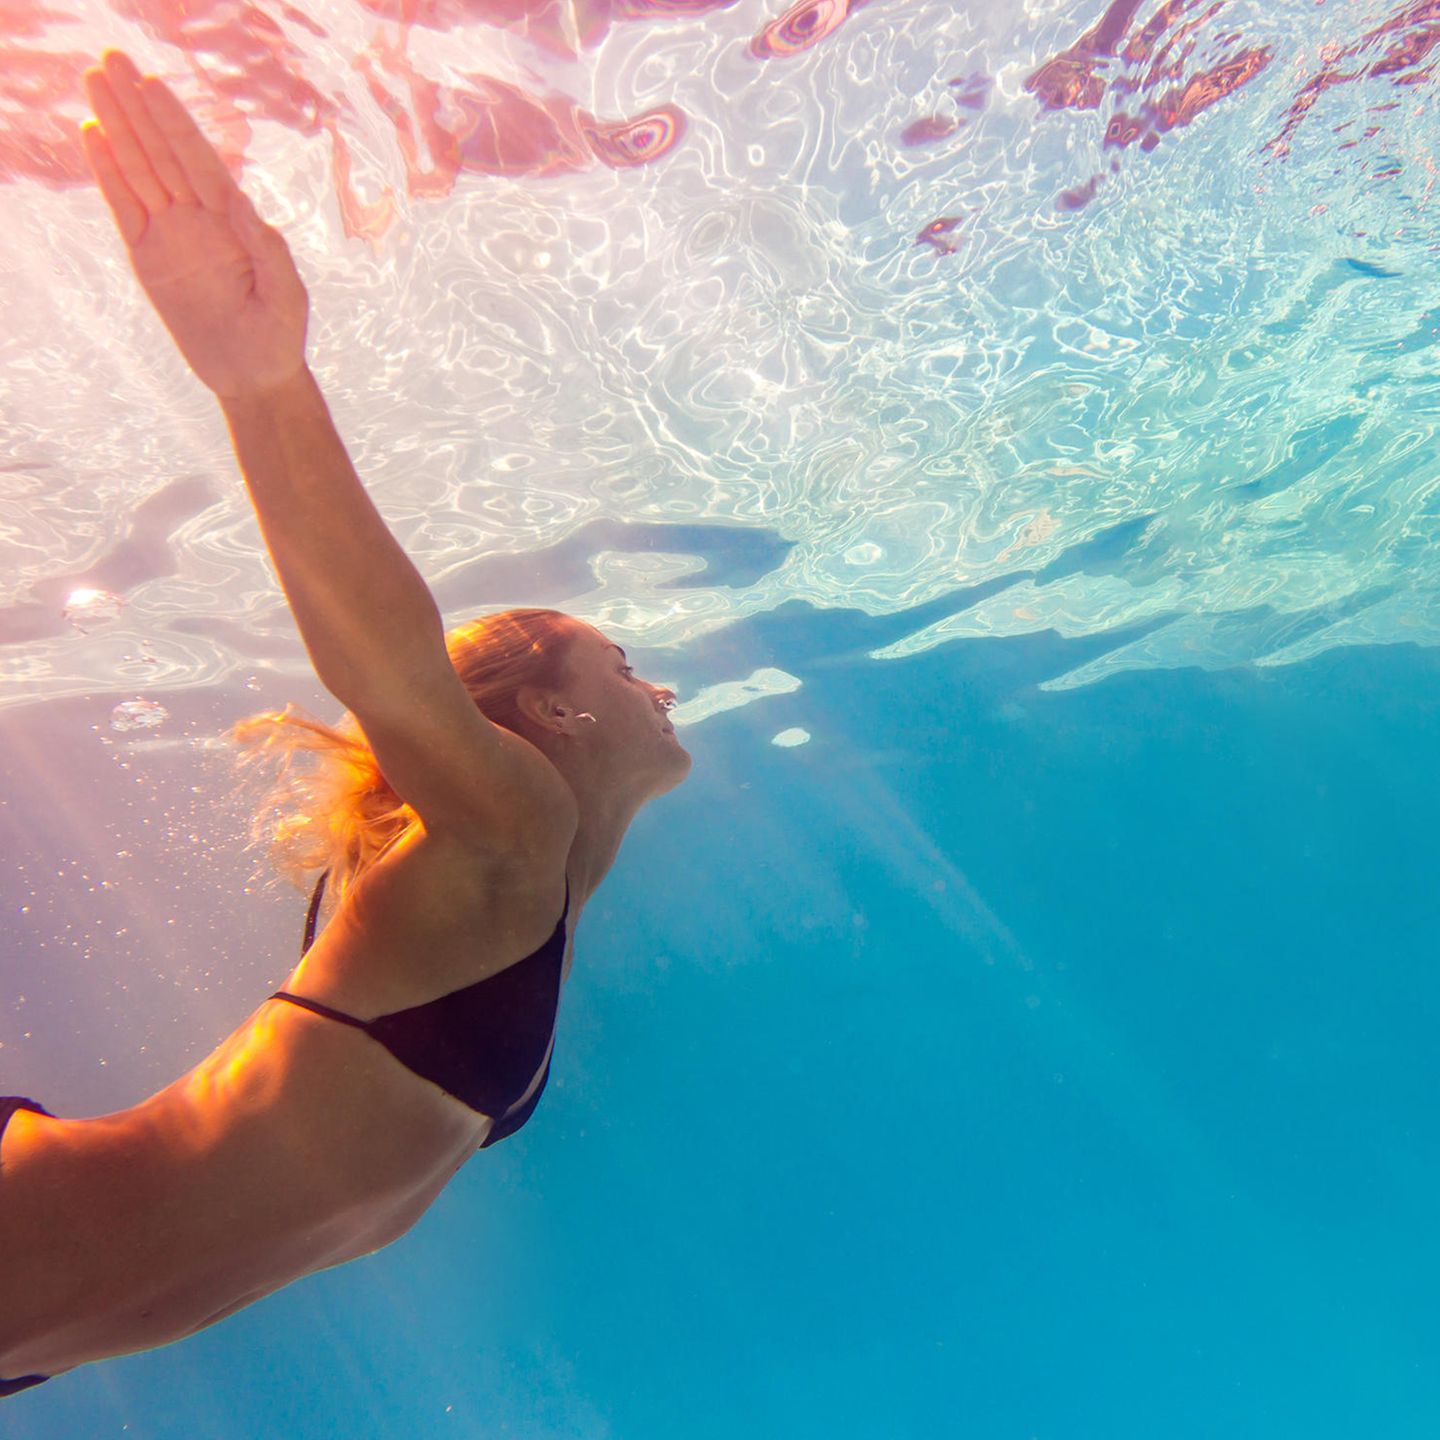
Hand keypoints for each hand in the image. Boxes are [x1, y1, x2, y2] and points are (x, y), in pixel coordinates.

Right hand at [81, 50, 309, 401]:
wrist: (254, 375)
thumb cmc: (280, 335)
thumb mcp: (286, 294)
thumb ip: (268, 250)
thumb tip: (240, 202)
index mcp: (235, 220)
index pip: (200, 161)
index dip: (176, 123)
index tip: (153, 85)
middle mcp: (200, 217)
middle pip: (163, 152)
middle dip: (138, 107)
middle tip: (110, 60)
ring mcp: (172, 233)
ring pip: (138, 169)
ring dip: (117, 126)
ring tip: (94, 83)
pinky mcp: (148, 256)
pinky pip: (124, 206)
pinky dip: (107, 173)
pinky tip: (92, 136)